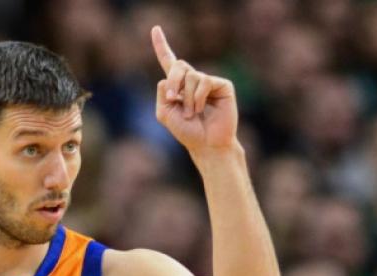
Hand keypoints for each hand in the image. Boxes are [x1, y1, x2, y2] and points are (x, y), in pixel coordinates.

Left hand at [150, 25, 237, 153]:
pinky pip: (204, 81)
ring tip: (191, 113)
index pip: (169, 61)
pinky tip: (201, 109)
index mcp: (178, 86)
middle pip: (179, 65)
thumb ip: (161, 94)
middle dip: (173, 80)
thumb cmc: (187, 132)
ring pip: (191, 75)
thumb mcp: (165, 114)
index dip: (161, 45)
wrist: (207, 145)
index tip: (155, 29)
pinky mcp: (222, 86)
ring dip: (187, 97)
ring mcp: (208, 82)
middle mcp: (193, 81)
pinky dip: (198, 96)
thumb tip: (167, 78)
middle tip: (173, 97)